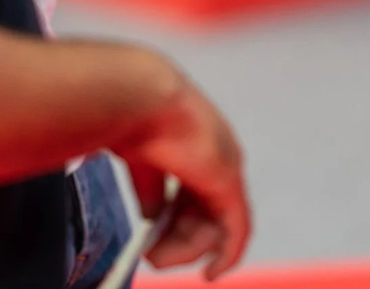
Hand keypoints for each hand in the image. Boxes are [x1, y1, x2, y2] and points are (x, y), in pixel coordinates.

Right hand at [118, 79, 251, 280]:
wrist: (139, 98)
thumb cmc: (132, 119)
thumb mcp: (142, 160)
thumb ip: (151, 188)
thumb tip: (151, 217)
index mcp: (199, 145)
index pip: (197, 193)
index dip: (181, 220)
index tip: (160, 241)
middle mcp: (220, 157)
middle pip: (207, 213)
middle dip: (179, 240)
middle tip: (152, 252)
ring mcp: (227, 169)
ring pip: (217, 229)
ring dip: (186, 250)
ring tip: (156, 253)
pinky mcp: (229, 183)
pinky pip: (236, 232)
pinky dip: (226, 256)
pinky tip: (211, 275)